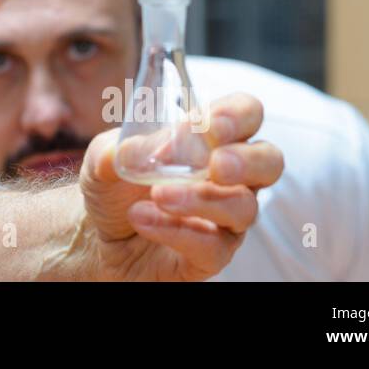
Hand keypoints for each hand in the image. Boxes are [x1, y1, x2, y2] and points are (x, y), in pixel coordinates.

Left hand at [74, 92, 283, 279]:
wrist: (98, 234)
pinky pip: (213, 246)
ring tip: (157, 194)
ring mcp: (225, 218)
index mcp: (211, 139)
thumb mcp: (104, 157)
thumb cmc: (115, 185)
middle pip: (270, 162)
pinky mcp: (212, 255)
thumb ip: (119, 148)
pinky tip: (143, 218)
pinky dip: (177, 230)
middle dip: (246, 161)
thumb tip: (134, 151)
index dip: (237, 115)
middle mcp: (231, 177)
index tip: (209, 123)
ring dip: (200, 198)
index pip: (246, 114)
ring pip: (242, 207)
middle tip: (215, 164)